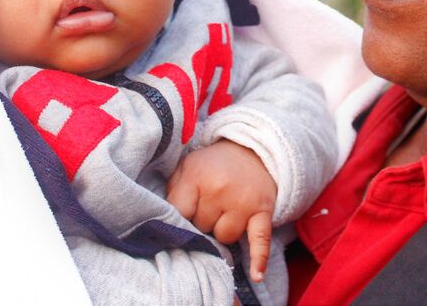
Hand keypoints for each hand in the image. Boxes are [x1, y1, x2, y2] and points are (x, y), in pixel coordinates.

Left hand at [166, 139, 276, 282]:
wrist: (253, 151)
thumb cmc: (214, 164)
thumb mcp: (188, 166)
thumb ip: (173, 190)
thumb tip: (164, 219)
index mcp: (197, 176)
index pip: (180, 213)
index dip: (180, 217)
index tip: (183, 214)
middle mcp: (219, 190)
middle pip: (202, 227)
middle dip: (203, 220)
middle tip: (210, 204)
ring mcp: (242, 202)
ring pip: (225, 237)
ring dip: (223, 230)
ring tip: (226, 211)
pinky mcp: (262, 211)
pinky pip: (260, 240)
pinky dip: (258, 259)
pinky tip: (256, 275)